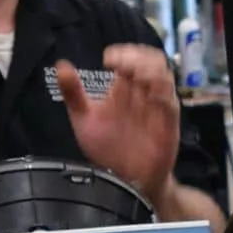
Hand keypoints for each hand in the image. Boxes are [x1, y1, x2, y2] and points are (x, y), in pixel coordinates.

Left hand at [57, 45, 181, 204]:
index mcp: (125, 89)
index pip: (131, 59)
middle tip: (120, 63)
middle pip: (151, 62)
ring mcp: (157, 109)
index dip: (123, 52)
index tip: (107, 58)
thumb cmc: (107, 149)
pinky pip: (171, 104)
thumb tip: (60, 66)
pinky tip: (150, 95)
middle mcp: (143, 94)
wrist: (123, 181)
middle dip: (137, 57)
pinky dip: (163, 95)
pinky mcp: (167, 126)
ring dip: (151, 71)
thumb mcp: (83, 119)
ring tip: (134, 74)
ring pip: (164, 78)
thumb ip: (73, 93)